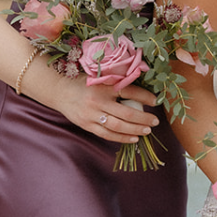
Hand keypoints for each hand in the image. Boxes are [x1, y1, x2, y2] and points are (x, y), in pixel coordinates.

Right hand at [40, 74, 159, 143]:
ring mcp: (91, 115)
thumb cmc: (85, 83)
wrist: (60, 91)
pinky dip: (122, 138)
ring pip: (118, 126)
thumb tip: (142, 92)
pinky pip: (107, 134)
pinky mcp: (87, 125)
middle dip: (143, 118)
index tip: (156, 100)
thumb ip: (117, 83)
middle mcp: (98, 101)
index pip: (129, 91)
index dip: (144, 96)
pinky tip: (134, 138)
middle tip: (155, 121)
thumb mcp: (100, 78)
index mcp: (104, 86)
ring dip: (135, 129)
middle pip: (126, 113)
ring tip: (147, 130)